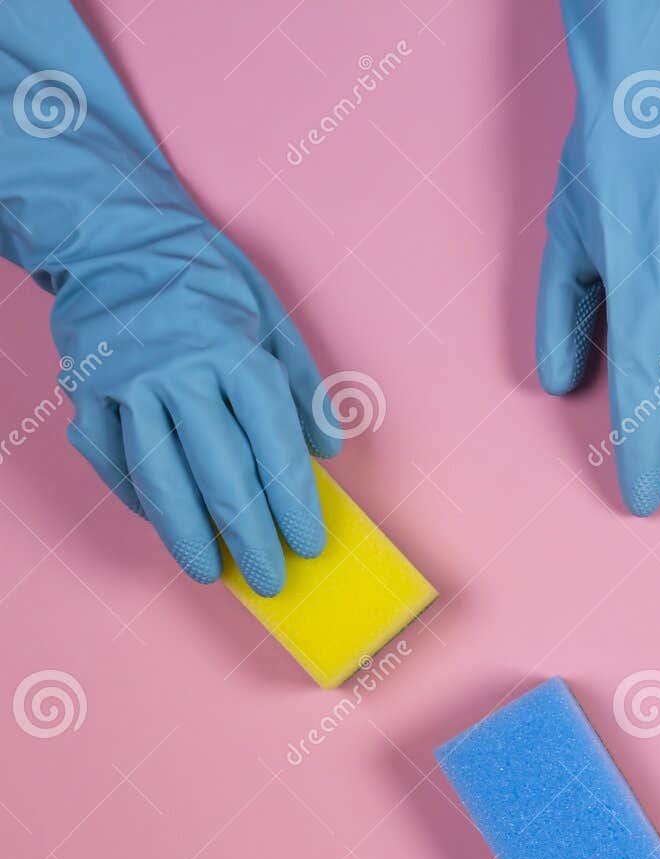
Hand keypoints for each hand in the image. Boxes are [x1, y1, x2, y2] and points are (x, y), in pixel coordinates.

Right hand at [55, 226, 338, 595]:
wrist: (117, 236)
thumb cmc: (206, 279)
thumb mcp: (272, 317)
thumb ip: (301, 385)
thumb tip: (327, 448)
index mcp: (235, 353)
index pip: (274, 444)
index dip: (293, 501)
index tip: (307, 542)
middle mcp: (180, 372)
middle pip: (221, 472)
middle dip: (249, 534)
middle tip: (268, 576)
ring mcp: (127, 384)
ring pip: (160, 476)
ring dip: (187, 533)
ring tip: (210, 572)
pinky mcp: (86, 390)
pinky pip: (111, 459)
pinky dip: (136, 497)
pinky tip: (163, 523)